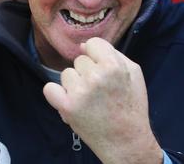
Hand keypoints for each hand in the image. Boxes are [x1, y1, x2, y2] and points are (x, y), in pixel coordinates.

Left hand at [43, 38, 161, 163]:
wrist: (126, 140)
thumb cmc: (131, 105)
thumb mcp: (134, 73)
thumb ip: (112, 53)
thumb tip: (83, 46)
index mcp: (113, 65)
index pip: (92, 44)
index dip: (96, 55)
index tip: (101, 69)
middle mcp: (95, 76)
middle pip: (79, 60)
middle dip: (87, 72)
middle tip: (99, 91)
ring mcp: (80, 92)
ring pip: (66, 74)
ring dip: (74, 85)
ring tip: (89, 100)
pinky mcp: (67, 107)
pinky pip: (49, 89)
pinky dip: (56, 94)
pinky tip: (68, 101)